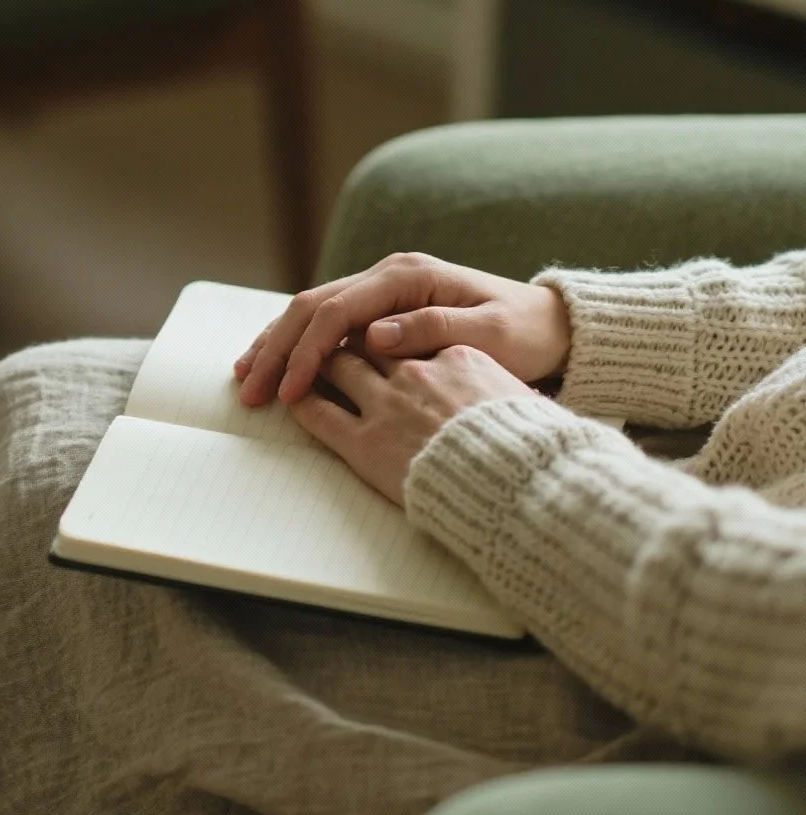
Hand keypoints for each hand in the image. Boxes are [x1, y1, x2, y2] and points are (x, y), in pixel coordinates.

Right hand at [234, 251, 569, 406]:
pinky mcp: (381, 310)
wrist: (551, 325)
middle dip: (277, 348)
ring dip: (277, 344)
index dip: (308, 351)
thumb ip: (434, 330)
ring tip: (246, 377)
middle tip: (249, 390)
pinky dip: (297, 345)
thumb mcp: (491, 335)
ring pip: (312, 312)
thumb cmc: (525, 333)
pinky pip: (327, 325)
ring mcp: (382, 291)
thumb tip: (375, 336)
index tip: (289, 392)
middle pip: (314, 307)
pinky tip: (275, 367)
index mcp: (409, 277)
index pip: (339, 310)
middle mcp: (388, 276)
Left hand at [288, 342, 535, 507]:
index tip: (367, 331)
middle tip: (311, 336)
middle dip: (333, 334)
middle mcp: (415, 371)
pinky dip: (300, 396)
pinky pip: (319, 411)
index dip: (379, 329)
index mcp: (454, 355)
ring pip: (335, 364)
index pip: (403, 331)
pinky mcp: (366, 442)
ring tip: (295, 360)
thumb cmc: (526, 446)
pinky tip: (287, 392)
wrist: (518, 485)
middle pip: (362, 338)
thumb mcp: (512, 393)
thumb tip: (475, 374)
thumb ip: (482, 376)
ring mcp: (387, 404)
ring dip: (310, 358)